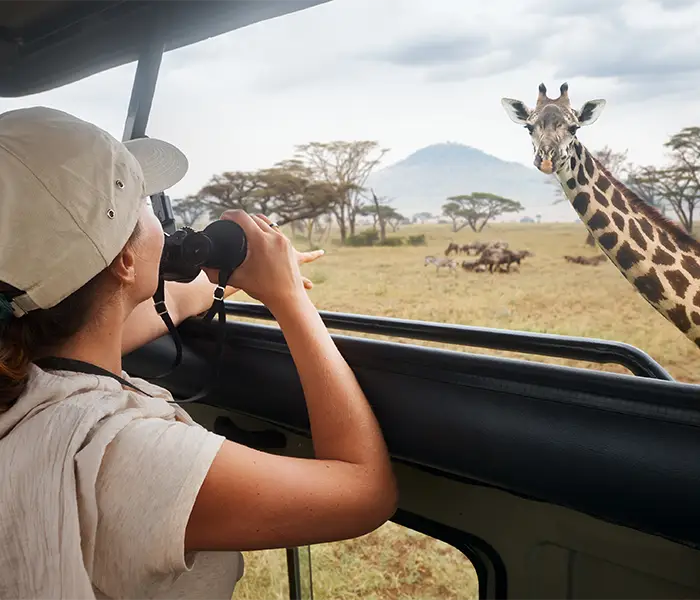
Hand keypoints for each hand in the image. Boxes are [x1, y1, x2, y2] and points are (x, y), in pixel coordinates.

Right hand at [202, 211, 323, 310]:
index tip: (223, 218)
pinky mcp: (289, 246)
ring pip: (267, 222)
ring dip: (255, 222)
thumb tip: (203, 269)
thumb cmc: (265, 290)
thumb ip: (217, 274)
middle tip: (232, 225)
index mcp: (260, 241)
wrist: (288, 298)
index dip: (229, 215)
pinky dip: (266, 230)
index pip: (242, 217)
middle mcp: (273, 236)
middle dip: (241, 219)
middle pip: (254, 217)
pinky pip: (276, 230)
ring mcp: (283, 240)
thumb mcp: (238, 279)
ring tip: (245, 227)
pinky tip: (261, 234)